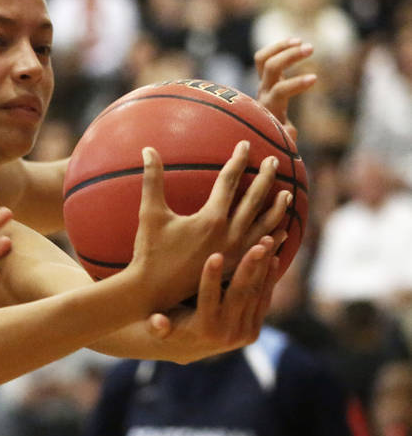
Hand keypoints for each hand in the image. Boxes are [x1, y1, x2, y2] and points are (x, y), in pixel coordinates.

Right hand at [130, 142, 288, 312]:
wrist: (154, 291)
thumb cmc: (150, 251)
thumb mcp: (149, 213)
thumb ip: (152, 179)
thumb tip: (148, 149)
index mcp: (211, 219)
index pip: (229, 182)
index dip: (237, 161)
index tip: (245, 145)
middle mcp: (229, 235)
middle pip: (253, 201)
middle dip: (265, 178)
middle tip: (274, 160)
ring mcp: (235, 253)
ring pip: (264, 226)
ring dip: (276, 208)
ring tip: (287, 193)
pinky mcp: (234, 267)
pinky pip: (261, 249)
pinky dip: (274, 238)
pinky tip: (281, 232)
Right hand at [145, 235, 282, 363]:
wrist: (188, 349)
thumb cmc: (168, 328)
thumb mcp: (159, 330)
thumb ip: (157, 326)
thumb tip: (157, 321)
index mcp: (204, 330)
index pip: (208, 300)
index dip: (211, 278)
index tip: (216, 255)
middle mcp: (227, 335)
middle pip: (240, 296)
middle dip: (249, 267)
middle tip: (257, 245)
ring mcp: (244, 334)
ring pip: (256, 295)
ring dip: (263, 268)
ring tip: (267, 243)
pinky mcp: (254, 330)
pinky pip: (263, 301)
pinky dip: (269, 279)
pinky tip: (273, 258)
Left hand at [255, 38, 316, 141]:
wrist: (259, 133)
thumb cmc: (277, 137)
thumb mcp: (284, 140)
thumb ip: (287, 136)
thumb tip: (291, 133)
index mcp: (270, 107)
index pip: (280, 91)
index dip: (296, 83)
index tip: (315, 78)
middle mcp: (263, 92)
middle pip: (271, 68)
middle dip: (289, 56)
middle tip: (311, 49)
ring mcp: (262, 83)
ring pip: (263, 59)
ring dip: (281, 47)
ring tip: (302, 42)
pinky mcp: (264, 78)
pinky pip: (265, 58)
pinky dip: (278, 48)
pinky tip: (296, 42)